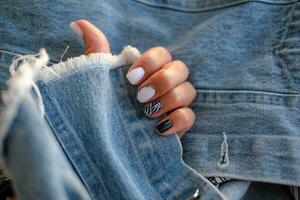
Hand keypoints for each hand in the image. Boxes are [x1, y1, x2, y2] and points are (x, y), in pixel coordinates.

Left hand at [70, 20, 195, 137]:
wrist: (105, 141)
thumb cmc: (101, 106)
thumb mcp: (96, 79)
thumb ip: (95, 51)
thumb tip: (79, 24)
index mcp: (148, 71)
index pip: (162, 55)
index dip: (151, 62)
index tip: (131, 77)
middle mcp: (163, 84)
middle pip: (181, 69)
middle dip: (163, 80)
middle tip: (140, 96)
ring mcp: (172, 104)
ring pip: (188, 91)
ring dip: (169, 99)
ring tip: (147, 112)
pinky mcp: (177, 124)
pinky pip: (190, 116)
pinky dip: (178, 120)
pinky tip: (160, 128)